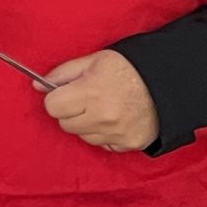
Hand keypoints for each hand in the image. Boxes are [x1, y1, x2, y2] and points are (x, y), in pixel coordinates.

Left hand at [39, 50, 158, 151]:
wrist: (169, 82)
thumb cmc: (129, 68)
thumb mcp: (95, 60)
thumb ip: (63, 73)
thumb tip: (38, 86)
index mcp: (91, 92)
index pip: (52, 106)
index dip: (57, 98)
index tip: (67, 93)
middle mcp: (102, 116)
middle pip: (65, 124)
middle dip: (71, 112)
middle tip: (87, 100)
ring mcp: (116, 133)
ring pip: (83, 136)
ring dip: (88, 125)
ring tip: (104, 108)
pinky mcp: (129, 144)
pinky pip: (104, 146)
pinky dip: (106, 136)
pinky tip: (116, 120)